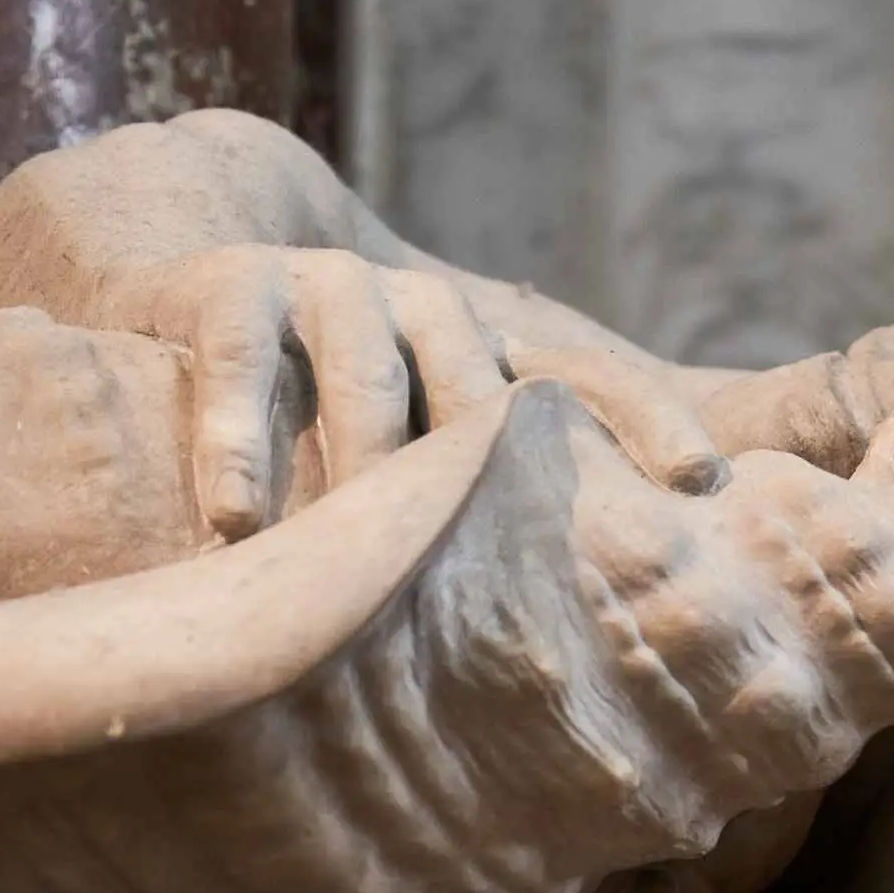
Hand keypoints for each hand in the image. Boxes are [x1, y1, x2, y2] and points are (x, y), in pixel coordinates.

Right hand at [82, 244, 724, 537]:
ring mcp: (337, 291)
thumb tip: (588, 635)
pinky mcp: (233, 284)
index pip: (595, 385)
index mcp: (495, 350)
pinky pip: (241, 362)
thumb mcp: (427, 435)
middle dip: (493, 482)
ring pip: (368, 384)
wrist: (193, 257)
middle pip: (481, 396)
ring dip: (364, 478)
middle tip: (510, 577)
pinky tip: (236, 520)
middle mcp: (434, 312)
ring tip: (355, 572)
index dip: (651, 423)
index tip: (701, 481)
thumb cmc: (330, 396)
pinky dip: (237, 441)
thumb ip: (494, 500)